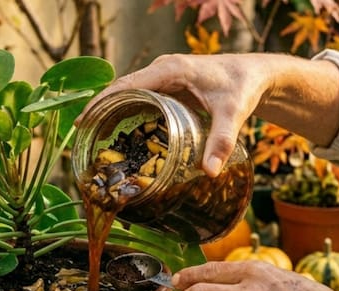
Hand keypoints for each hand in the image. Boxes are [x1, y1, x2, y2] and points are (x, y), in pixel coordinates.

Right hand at [79, 53, 271, 176]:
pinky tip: (118, 135)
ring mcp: (164, 78)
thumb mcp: (233, 113)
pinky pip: (140, 99)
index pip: (127, 84)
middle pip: (121, 90)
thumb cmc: (244, 87)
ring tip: (93, 139)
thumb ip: (221, 141)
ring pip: (128, 94)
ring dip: (111, 113)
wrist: (256, 75)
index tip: (84, 121)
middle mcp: (162, 71)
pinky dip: (126, 113)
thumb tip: (209, 172)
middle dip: (100, 111)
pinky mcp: (168, 87)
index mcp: (171, 70)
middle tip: (82, 137)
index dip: (103, 102)